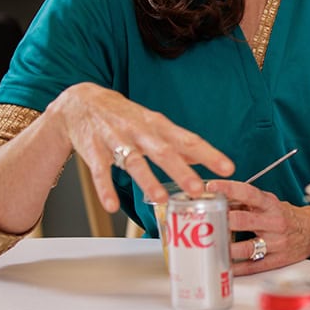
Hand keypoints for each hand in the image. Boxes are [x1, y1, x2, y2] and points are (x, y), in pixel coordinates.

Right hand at [53, 82, 233, 213]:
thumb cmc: (124, 117)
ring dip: (148, 180)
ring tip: (161, 199)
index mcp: (158, 125)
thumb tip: (202, 156)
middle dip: (181, 170)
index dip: (209, 154)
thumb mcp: (153, 124)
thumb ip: (176, 142)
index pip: (188, 140)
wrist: (82, 103)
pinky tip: (112, 206)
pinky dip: (105, 189)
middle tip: (197, 188)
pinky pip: (100, 171)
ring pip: (134, 161)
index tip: (228, 168)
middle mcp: (140, 131)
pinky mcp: (93, 151)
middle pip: (164, 151)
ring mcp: (116, 140)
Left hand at [207, 179, 309, 274]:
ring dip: (224, 248)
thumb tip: (218, 198)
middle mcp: (273, 223)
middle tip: (204, 222)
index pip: (249, 193)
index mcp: (271, 205)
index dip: (229, 188)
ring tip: (209, 247)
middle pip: (243, 221)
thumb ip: (246, 201)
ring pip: (245, 248)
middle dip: (222, 221)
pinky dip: (235, 267)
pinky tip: (223, 265)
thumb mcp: (270, 203)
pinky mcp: (276, 260)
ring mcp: (275, 243)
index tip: (211, 186)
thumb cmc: (286, 216)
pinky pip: (252, 266)